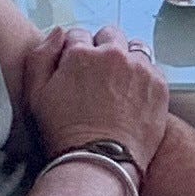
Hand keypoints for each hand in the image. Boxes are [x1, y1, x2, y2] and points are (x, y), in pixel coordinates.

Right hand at [18, 24, 170, 164]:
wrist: (100, 162)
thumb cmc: (63, 133)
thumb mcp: (35, 95)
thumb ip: (41, 56)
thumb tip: (58, 33)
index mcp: (81, 54)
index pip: (77, 35)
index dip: (74, 52)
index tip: (75, 69)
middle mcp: (113, 55)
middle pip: (109, 35)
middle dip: (101, 49)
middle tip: (97, 76)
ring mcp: (140, 68)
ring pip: (134, 48)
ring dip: (126, 58)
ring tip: (117, 83)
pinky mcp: (159, 84)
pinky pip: (152, 68)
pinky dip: (143, 76)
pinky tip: (132, 96)